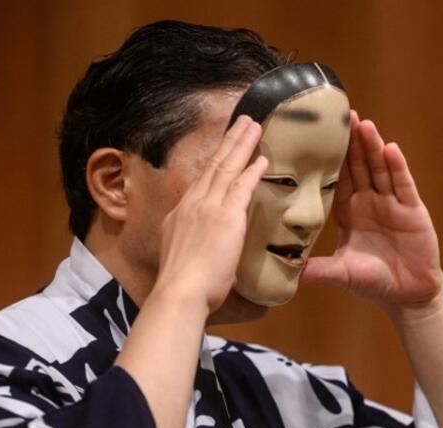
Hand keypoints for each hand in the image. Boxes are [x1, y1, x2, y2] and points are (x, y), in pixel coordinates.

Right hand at [152, 116, 267, 312]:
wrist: (180, 292)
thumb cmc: (183, 286)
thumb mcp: (181, 258)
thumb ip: (194, 248)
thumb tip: (205, 253)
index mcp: (179, 215)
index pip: (201, 182)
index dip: (214, 162)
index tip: (223, 149)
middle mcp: (191, 205)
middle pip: (214, 166)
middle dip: (229, 141)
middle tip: (243, 120)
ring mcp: (208, 208)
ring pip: (226, 168)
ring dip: (242, 145)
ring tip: (254, 125)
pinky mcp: (225, 217)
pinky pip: (241, 187)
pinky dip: (252, 171)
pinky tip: (262, 158)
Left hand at [301, 112, 442, 309]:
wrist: (409, 295)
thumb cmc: (375, 282)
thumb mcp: (342, 273)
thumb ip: (318, 270)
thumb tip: (286, 271)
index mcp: (349, 212)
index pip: (336, 179)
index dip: (328, 158)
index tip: (316, 136)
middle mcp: (369, 203)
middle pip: (358, 166)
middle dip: (351, 142)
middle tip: (340, 114)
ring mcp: (392, 204)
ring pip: (380, 169)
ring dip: (372, 147)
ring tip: (363, 124)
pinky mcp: (412, 210)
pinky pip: (403, 185)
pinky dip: (397, 167)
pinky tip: (391, 149)